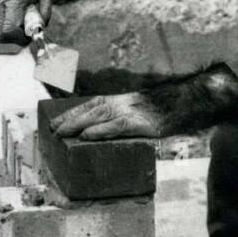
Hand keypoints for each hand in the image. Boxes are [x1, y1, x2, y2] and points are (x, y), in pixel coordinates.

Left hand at [50, 91, 165, 139]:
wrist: (184, 104)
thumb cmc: (162, 112)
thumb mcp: (139, 111)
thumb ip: (123, 118)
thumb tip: (103, 133)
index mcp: (121, 101)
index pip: (91, 105)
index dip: (72, 112)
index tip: (56, 121)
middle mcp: (122, 103)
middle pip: (90, 109)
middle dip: (70, 119)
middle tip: (53, 129)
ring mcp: (130, 112)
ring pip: (99, 116)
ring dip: (78, 124)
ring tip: (62, 133)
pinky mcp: (139, 123)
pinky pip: (116, 126)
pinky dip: (100, 130)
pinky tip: (86, 136)